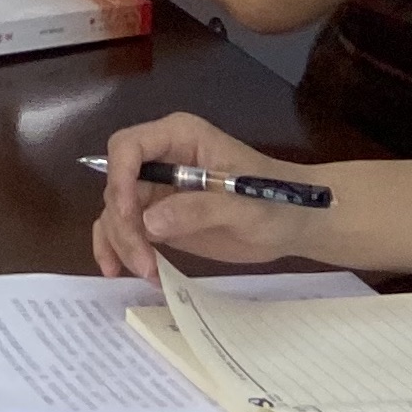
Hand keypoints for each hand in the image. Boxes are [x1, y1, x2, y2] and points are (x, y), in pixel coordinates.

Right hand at [90, 111, 336, 279]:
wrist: (295, 222)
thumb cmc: (277, 200)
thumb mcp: (244, 205)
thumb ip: (199, 209)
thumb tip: (149, 223)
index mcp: (179, 138)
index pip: (128, 147)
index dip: (120, 178)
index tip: (132, 217)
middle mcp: (160, 159)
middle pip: (117, 186)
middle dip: (124, 225)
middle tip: (145, 264)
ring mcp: (156, 189)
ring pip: (116, 211)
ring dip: (121, 243)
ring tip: (147, 274)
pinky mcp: (157, 218)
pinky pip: (124, 229)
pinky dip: (116, 248)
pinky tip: (116, 270)